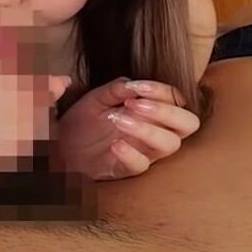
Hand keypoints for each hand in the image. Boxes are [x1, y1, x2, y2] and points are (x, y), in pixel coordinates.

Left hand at [49, 79, 199, 180]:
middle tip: (135, 104)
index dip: (163, 92)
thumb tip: (133, 83)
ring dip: (148, 129)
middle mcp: (156, 130)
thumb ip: (117, 88)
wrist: (63, 144)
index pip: (178, 99)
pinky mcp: (127, 168)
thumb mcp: (99, 97)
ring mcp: (144, 151)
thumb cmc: (87, 119)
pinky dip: (130, 154)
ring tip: (118, 120)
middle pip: (188, 124)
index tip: (138, 87)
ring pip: (170, 145)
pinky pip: (141, 165)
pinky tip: (114, 144)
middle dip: (167, 111)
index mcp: (153, 110)